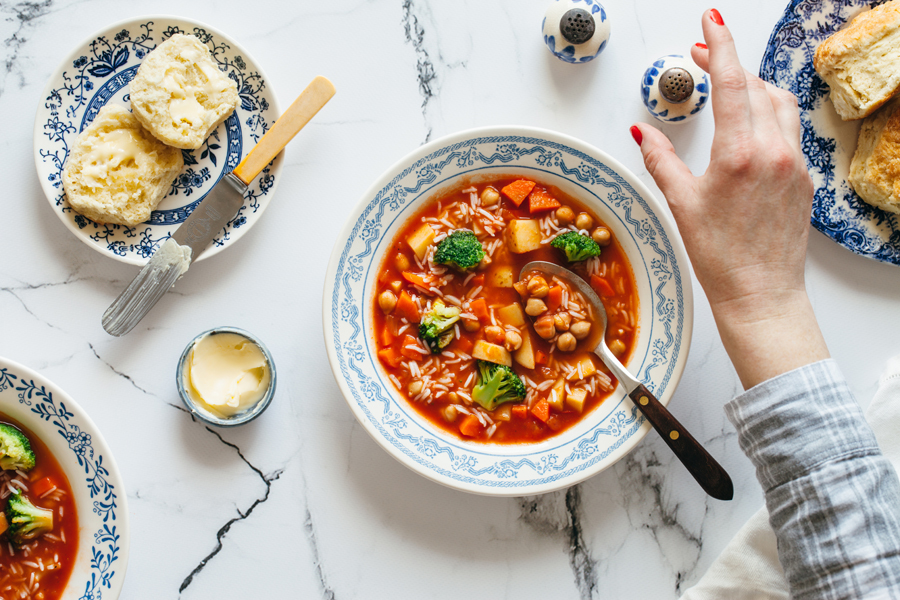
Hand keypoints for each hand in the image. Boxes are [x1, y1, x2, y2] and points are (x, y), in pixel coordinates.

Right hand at [631, 9, 828, 388]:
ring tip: (729, 89)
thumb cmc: (721, 257)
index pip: (733, 82)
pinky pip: (790, 131)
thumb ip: (661, 159)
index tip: (710, 21)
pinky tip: (749, 130)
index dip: (719, 45)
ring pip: (781, 104)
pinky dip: (769, 117)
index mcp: (741, 154)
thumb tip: (643, 132)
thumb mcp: (681, 204)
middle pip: (757, 86)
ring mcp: (795, 165)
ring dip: (754, 87)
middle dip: (730, 65)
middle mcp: (775, 152)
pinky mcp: (805, 179)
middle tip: (703, 58)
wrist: (762, 296)